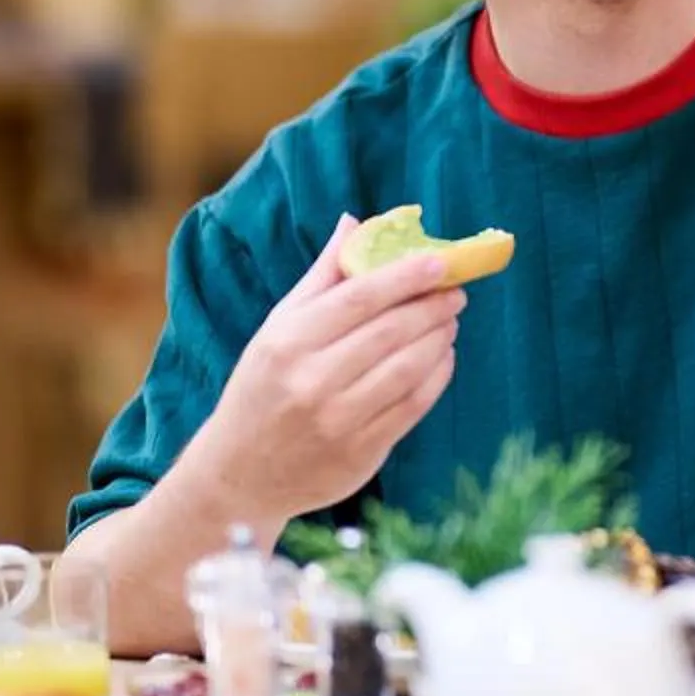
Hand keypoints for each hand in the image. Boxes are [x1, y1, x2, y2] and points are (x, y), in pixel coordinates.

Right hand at [178, 214, 465, 523]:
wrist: (239, 473)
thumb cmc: (262, 388)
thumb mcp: (277, 328)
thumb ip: (321, 278)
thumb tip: (354, 223)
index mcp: (288, 342)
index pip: (360, 298)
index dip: (406, 276)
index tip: (440, 261)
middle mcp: (311, 381)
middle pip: (390, 332)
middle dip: (432, 306)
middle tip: (455, 291)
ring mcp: (338, 421)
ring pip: (408, 369)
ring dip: (440, 339)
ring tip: (450, 321)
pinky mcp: (360, 454)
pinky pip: (413, 407)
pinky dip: (437, 377)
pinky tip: (443, 358)